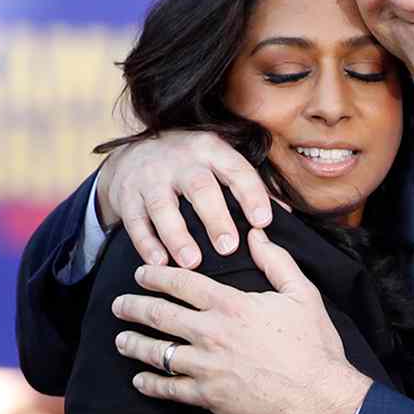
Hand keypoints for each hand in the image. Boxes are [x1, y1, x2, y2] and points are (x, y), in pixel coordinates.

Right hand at [96, 132, 273, 269]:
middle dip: (215, 218)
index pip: (236, 170)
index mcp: (210, 149)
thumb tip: (286, 214)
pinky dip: (146, 243)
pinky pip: (136, 222)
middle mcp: (180, 160)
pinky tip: (158, 264)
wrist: (131, 157)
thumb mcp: (217, 162)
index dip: (251, 195)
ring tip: (192, 262)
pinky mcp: (127, 197)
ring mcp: (150, 177)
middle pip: (200, 188)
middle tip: (228, 247)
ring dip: (177, 236)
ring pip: (164, 206)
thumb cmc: (188, 165)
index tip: (263, 222)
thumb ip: (248, 186)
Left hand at [110, 227, 370, 413]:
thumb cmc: (314, 345)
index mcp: (231, 305)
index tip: (140, 274)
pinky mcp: (208, 397)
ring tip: (120, 340)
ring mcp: (206, 367)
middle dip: (132, 307)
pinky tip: (139, 381)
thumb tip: (257, 234)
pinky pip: (169, 389)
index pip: (181, 283)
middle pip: (159, 315)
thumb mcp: (302, 294)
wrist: (318, 398)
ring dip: (134, 345)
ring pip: (157, 353)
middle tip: (118, 305)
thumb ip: (276, 261)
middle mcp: (211, 333)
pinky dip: (151, 384)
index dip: (156, 276)